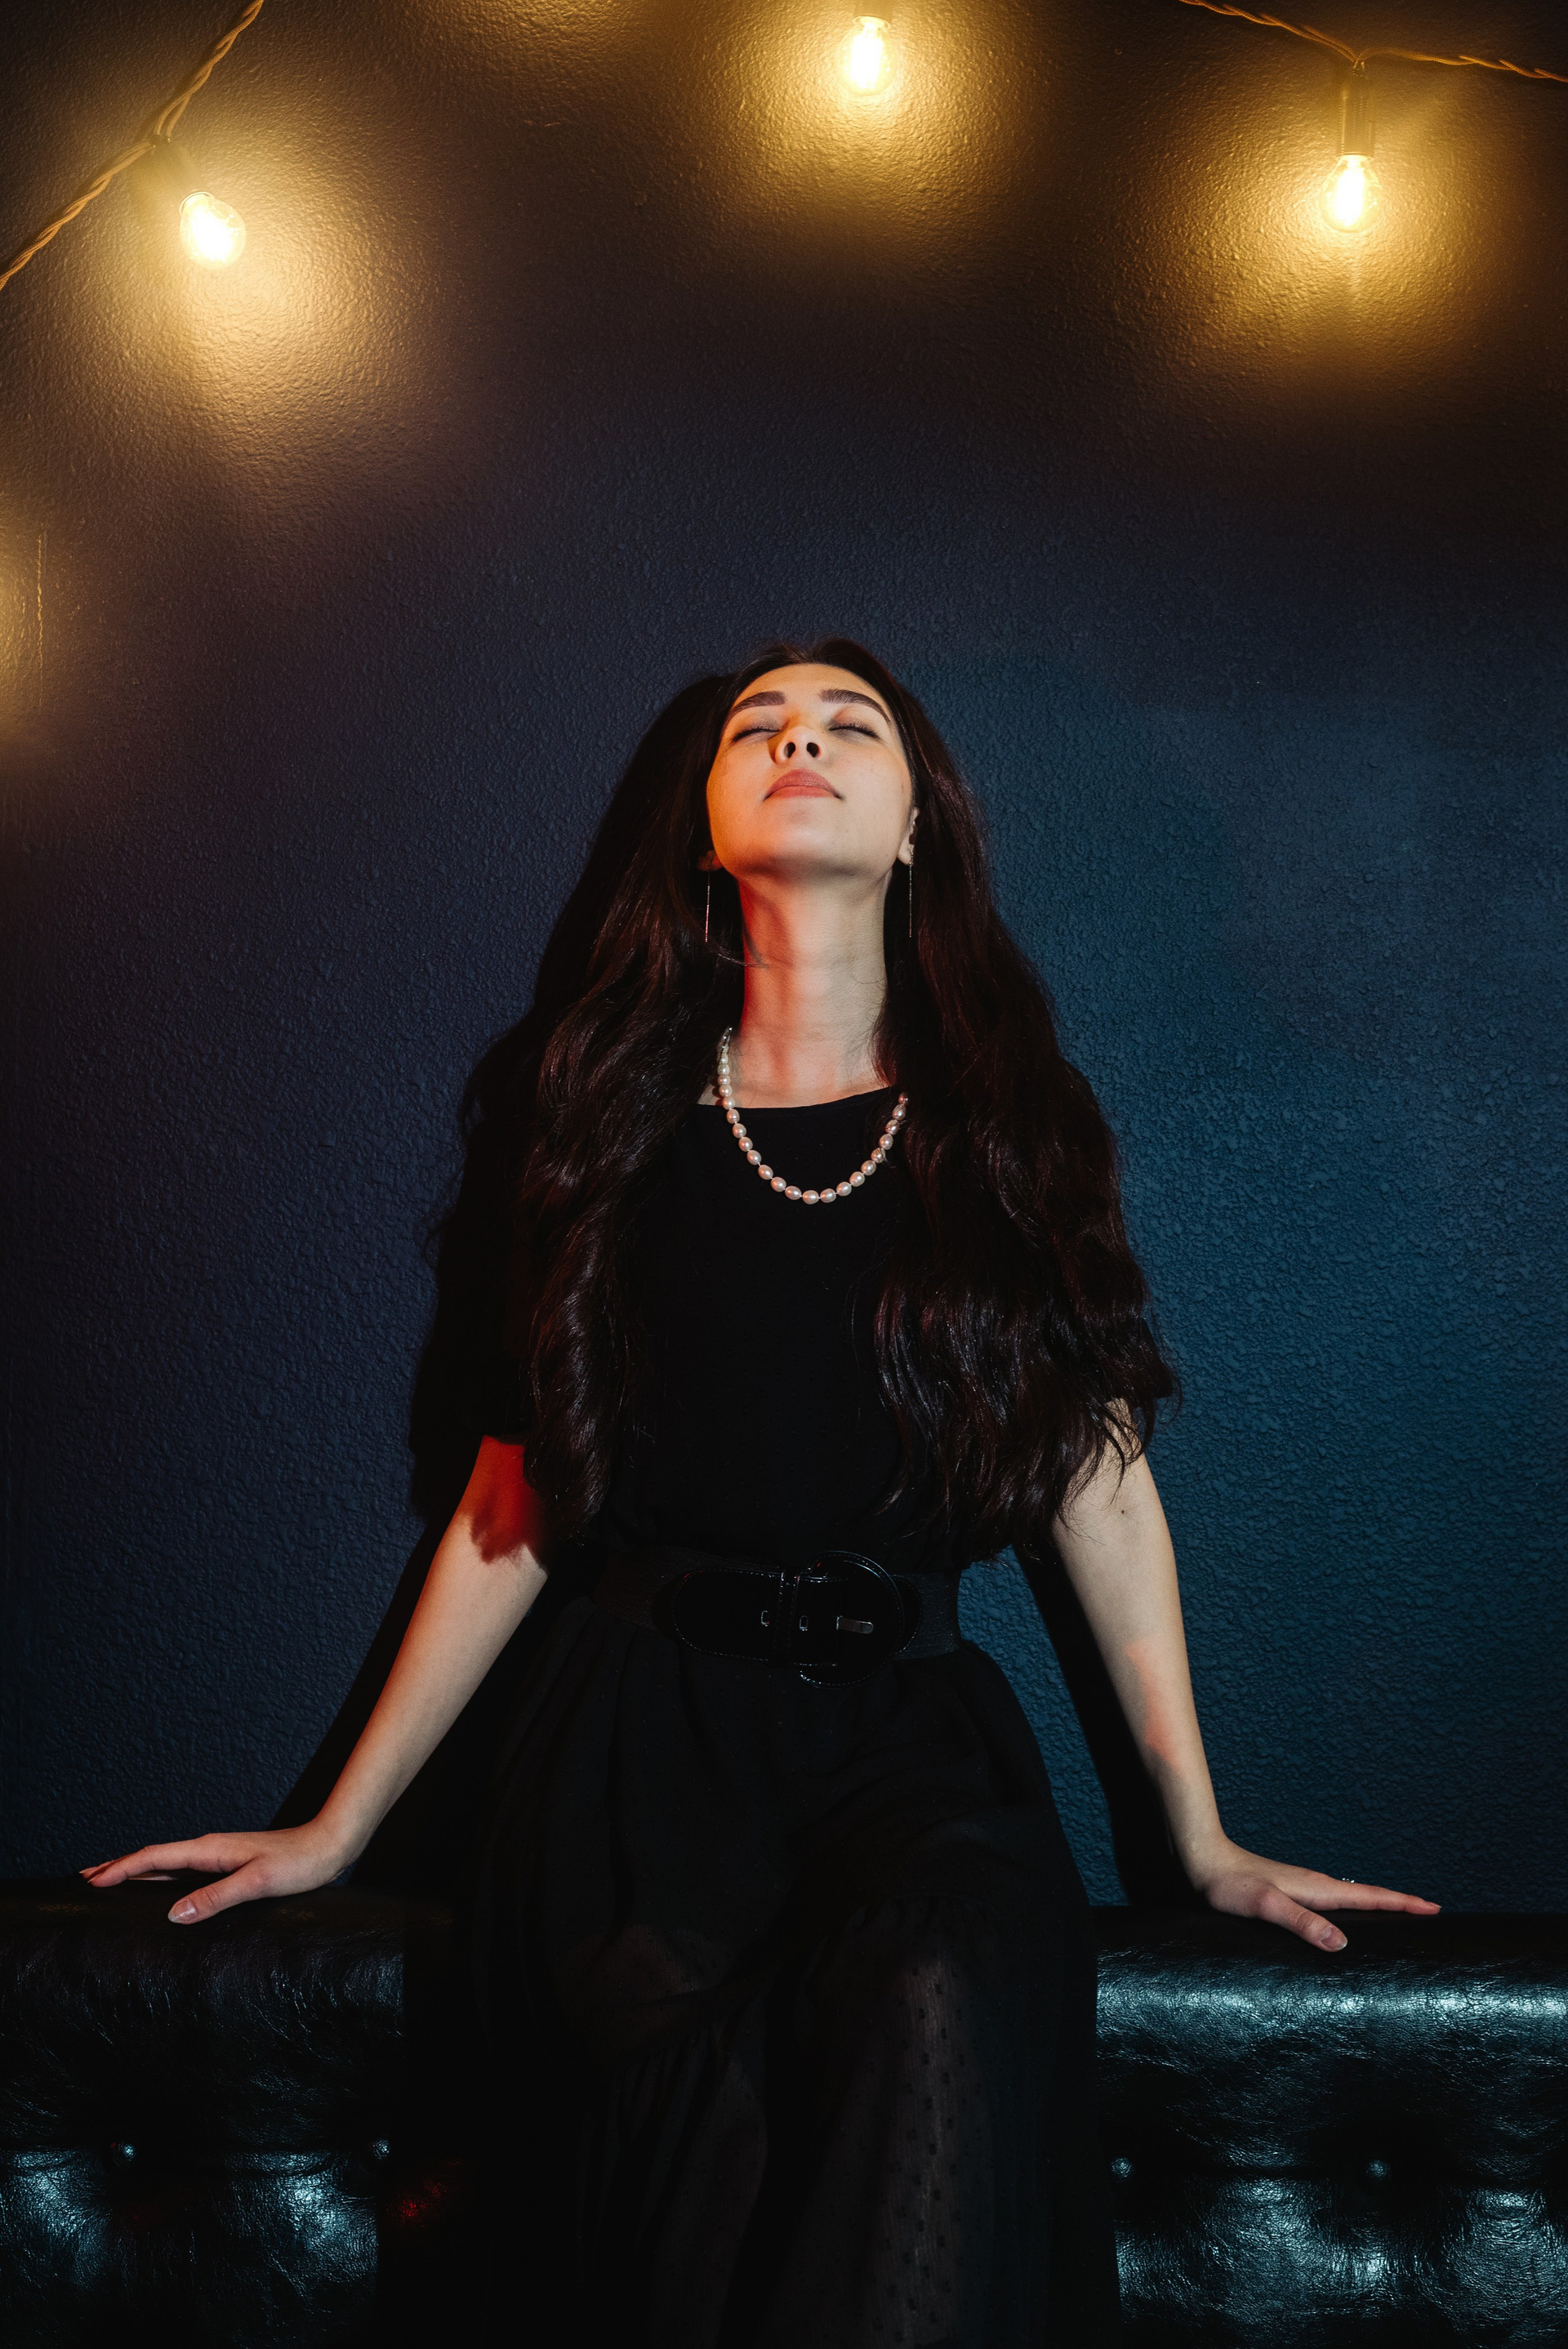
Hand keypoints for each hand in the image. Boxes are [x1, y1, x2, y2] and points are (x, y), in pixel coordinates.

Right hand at [80, 1822, 352, 1924]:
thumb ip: (216, 1897)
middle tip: (86, 1877)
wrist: (329, 1845)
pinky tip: (159, 1885)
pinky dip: (160, 1874)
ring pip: (167, 1862)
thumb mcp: (258, 1883)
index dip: (121, 1869)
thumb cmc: (299, 1863)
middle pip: (154, 1856)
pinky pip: (183, 1869)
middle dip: (119, 1866)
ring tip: (111, 1879)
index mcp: (209, 1850)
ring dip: (137, 1870)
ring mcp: (218, 1856)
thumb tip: (174, 1914)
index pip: (154, 1857)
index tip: (92, 1880)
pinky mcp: (228, 1865)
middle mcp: (209, 1849)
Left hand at [1189, 1838, 1440, 1950]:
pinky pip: (1333, 1904)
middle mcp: (1315, 1886)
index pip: (1371, 1896)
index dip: (1403, 1903)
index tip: (1436, 1908)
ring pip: (1351, 1899)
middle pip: (1369, 1896)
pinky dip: (1353, 1910)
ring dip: (1378, 1907)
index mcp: (1317, 1888)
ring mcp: (1303, 1889)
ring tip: (1399, 1921)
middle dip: (1401, 1905)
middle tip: (1431, 1916)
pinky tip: (1346, 1924)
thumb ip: (1300, 1922)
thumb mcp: (1265, 1906)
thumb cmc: (1227, 1884)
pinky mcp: (1290, 1894)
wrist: (1200, 1859)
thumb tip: (1341, 1944)